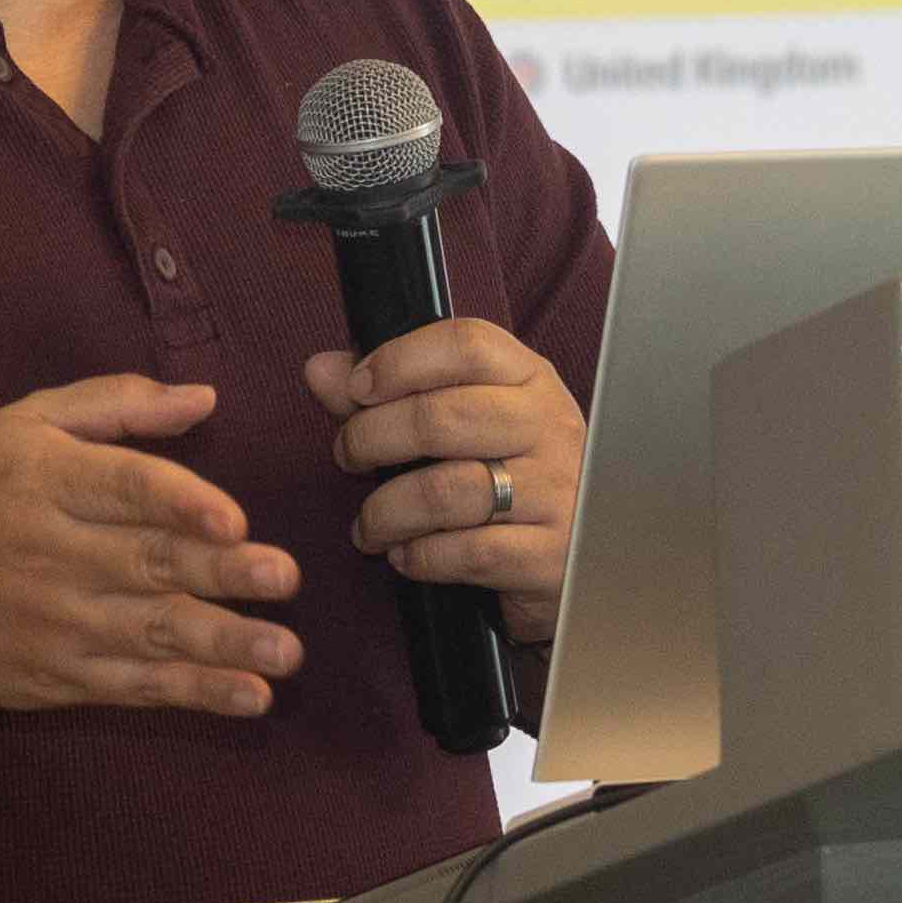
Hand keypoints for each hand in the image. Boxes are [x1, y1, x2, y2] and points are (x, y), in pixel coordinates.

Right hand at [0, 373, 306, 717]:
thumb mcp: (25, 423)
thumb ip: (117, 405)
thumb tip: (205, 398)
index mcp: (46, 480)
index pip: (123, 490)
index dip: (180, 505)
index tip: (235, 521)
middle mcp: (52, 555)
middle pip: (147, 565)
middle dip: (220, 575)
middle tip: (285, 576)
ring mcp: (56, 624)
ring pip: (151, 635)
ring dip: (225, 645)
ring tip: (287, 652)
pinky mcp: (57, 677)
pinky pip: (135, 688)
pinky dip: (194, 694)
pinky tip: (250, 695)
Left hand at [306, 322, 588, 642]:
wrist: (582, 555)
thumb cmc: (510, 476)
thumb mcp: (464, 422)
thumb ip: (390, 394)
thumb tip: (320, 369)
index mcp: (530, 380)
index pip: (466, 345)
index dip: (399, 361)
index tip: (356, 390)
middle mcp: (549, 428)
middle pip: (442, 417)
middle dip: (372, 439)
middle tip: (349, 458)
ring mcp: (556, 492)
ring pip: (446, 492)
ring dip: (386, 512)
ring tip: (369, 525)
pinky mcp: (550, 555)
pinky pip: (468, 553)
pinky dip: (420, 557)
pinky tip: (406, 556)